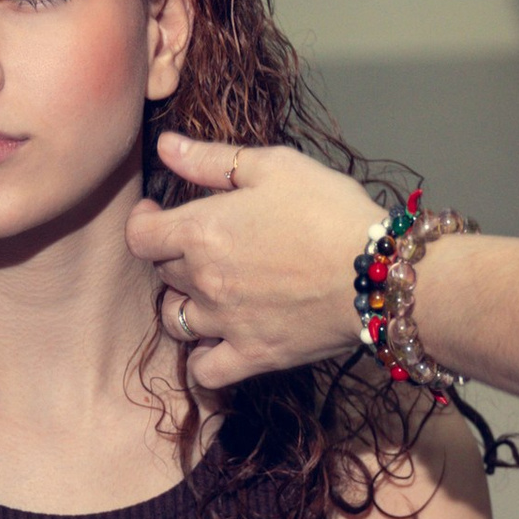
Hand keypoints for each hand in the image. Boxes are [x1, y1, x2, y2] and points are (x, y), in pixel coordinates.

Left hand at [128, 137, 376, 387]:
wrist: (379, 272)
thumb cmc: (329, 210)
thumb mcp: (274, 166)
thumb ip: (211, 159)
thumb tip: (165, 147)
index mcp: (201, 231)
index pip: (139, 235)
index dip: (142, 221)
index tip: (157, 213)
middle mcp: (203, 280)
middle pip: (164, 273)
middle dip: (176, 255)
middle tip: (207, 244)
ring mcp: (225, 323)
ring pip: (175, 321)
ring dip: (185, 304)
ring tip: (210, 292)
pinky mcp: (253, 356)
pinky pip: (205, 371)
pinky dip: (202, 359)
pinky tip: (216, 342)